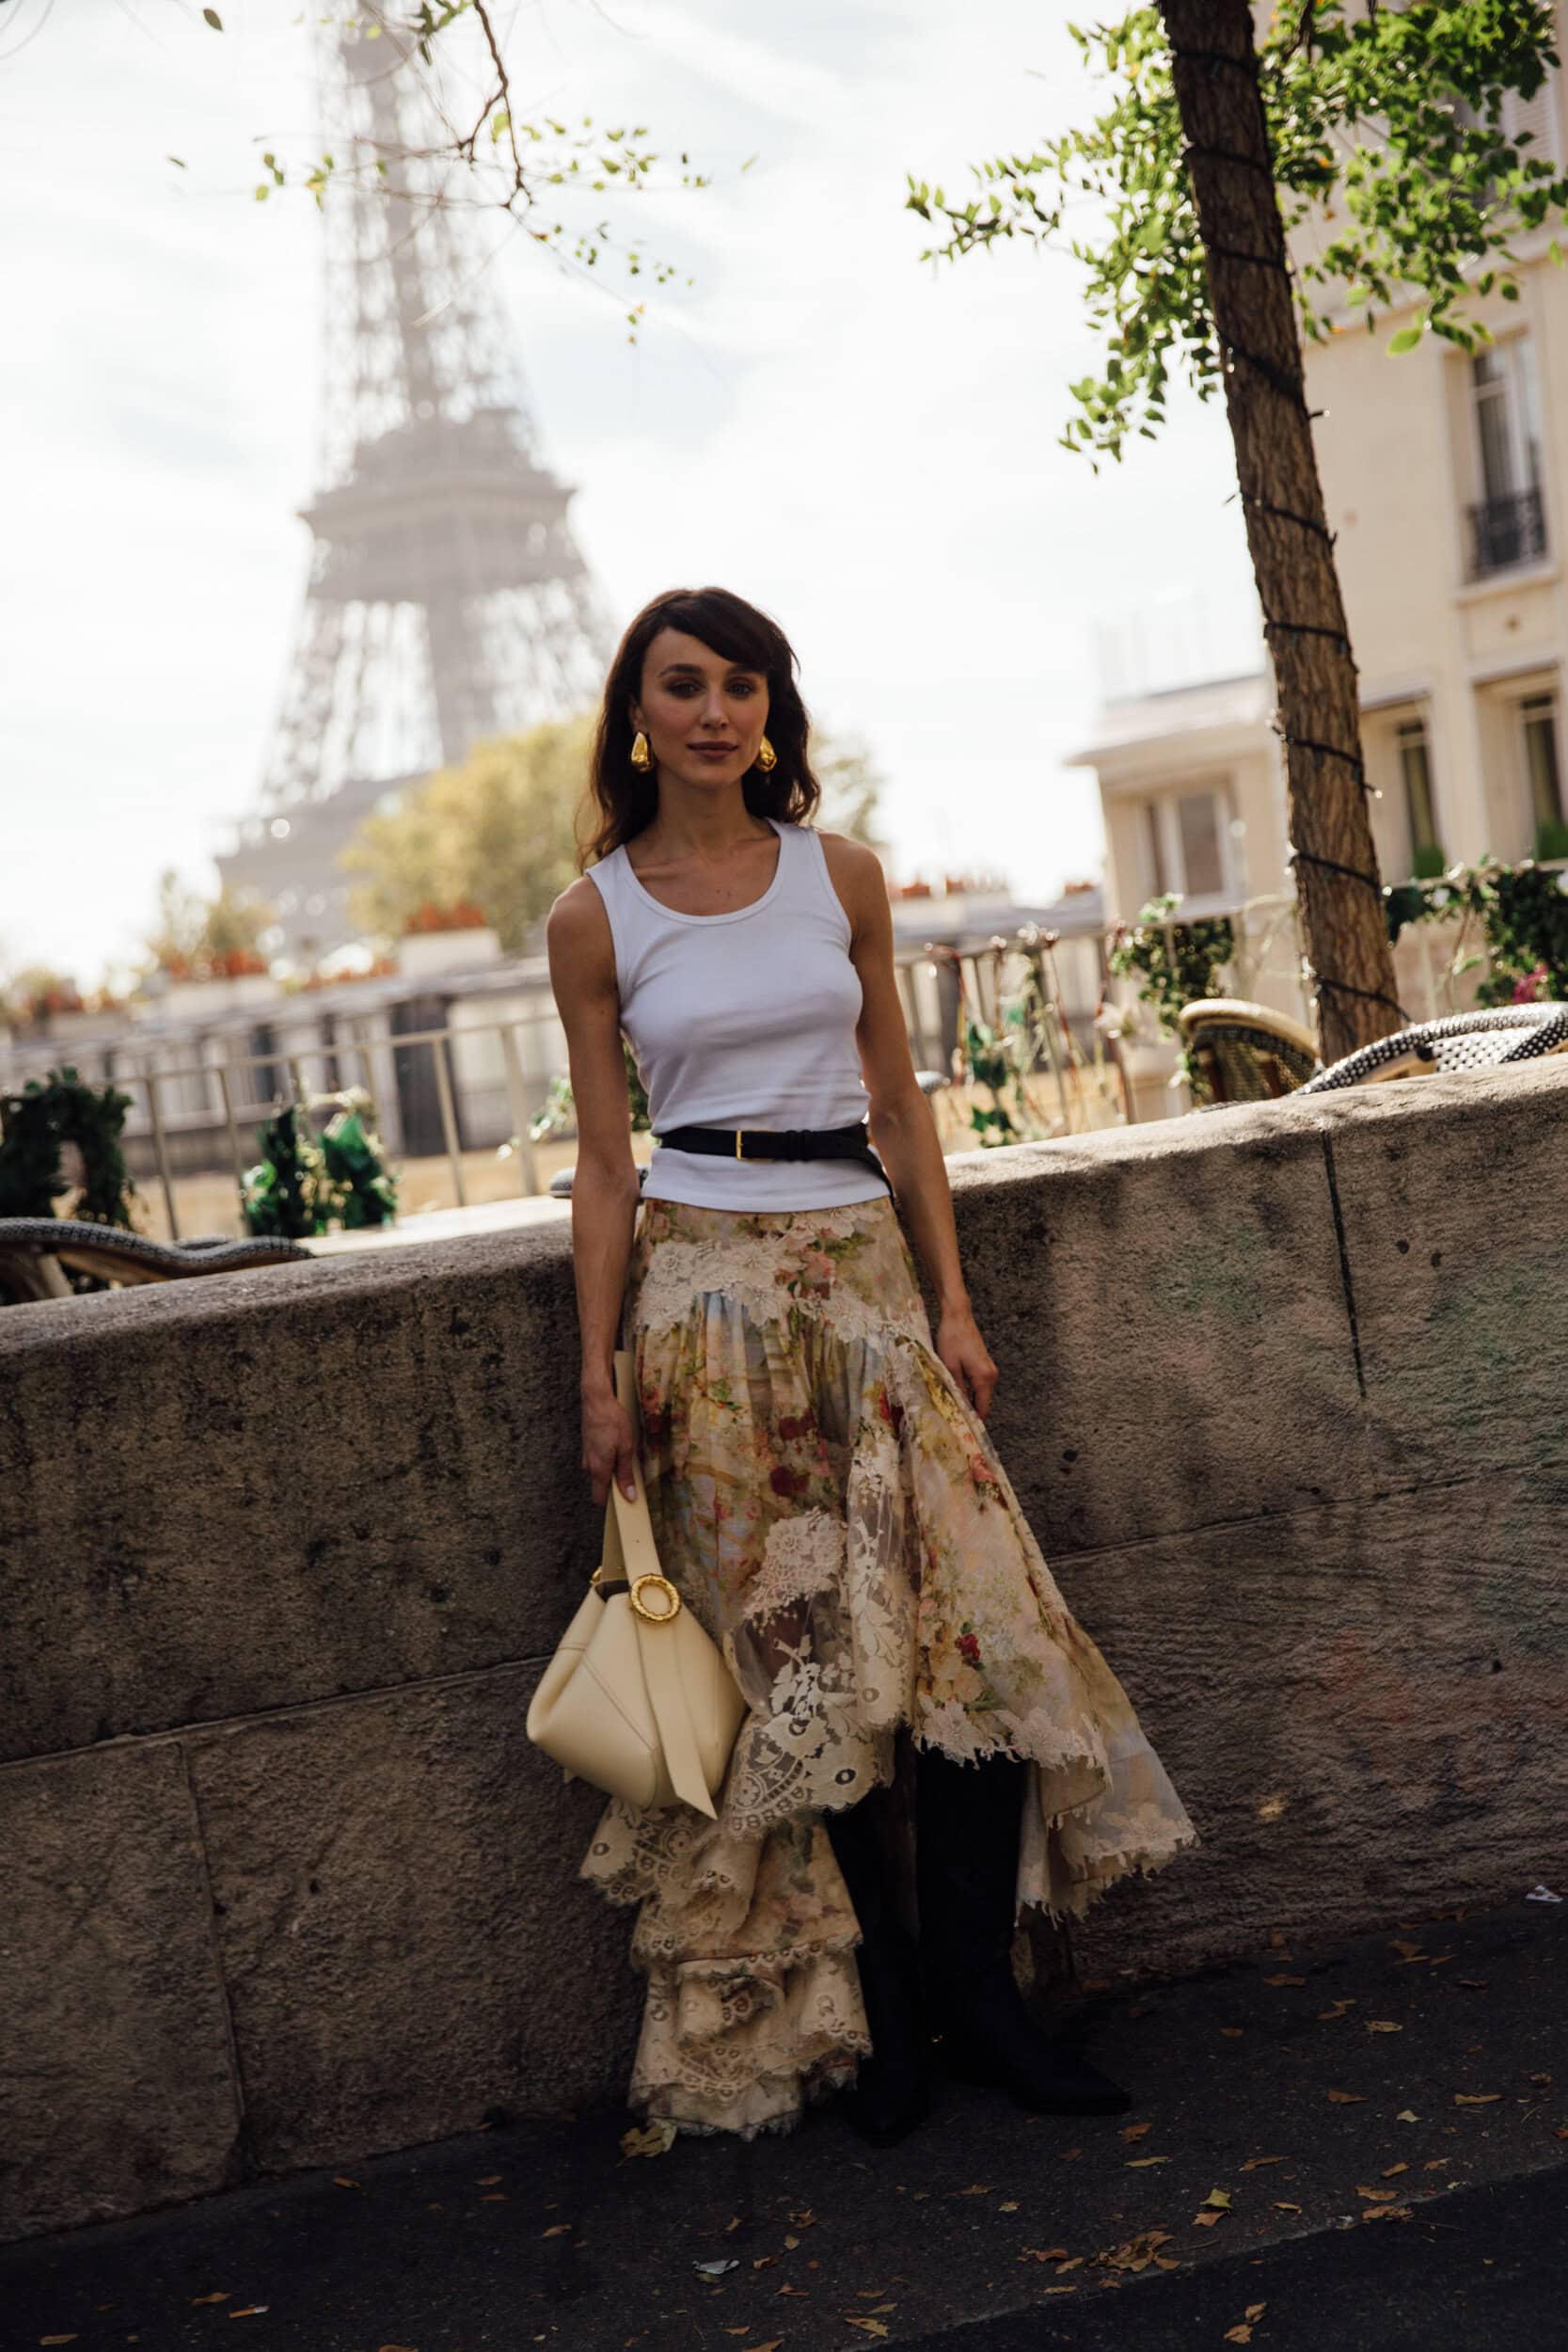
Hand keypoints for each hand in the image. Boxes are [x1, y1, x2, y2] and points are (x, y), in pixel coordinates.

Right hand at [582, 1388, 638, 1504]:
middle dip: (615, 1484)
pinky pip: (598, 1461)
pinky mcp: (588, 1447)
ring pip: (600, 1472)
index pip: (599, 1498)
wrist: (597, 1400)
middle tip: (632, 1476)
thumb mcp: (626, 1448)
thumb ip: (626, 1474)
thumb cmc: (613, 1422)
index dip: (612, 1503)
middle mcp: (589, 1466)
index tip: (626, 1501)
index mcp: (599, 1469)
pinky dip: (608, 1459)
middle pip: (601, 1485)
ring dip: (613, 1469)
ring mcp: (587, 1456)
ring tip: (627, 1456)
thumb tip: (628, 1496)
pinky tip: (618, 1447)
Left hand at [935, 1302, 998, 1418]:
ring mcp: (989, 1370)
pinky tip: (956, 1394)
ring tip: (953, 1411)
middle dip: (970, 1413)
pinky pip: (978, 1385)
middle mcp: (991, 1376)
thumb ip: (956, 1390)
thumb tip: (959, 1410)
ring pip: (980, 1394)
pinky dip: (970, 1392)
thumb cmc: (951, 1339)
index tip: (965, 1434)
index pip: (983, 1409)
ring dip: (969, 1402)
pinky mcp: (984, 1365)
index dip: (975, 1422)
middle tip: (954, 1424)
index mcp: (984, 1378)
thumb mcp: (949, 1367)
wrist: (958, 1316)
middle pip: (982, 1402)